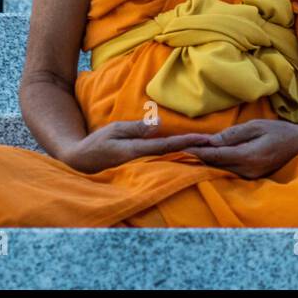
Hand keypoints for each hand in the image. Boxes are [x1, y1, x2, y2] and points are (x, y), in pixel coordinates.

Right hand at [61, 119, 212, 173]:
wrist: (79, 163)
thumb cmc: (96, 143)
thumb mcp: (114, 130)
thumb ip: (136, 128)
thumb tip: (159, 124)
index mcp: (135, 152)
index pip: (167, 146)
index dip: (187, 142)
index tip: (206, 140)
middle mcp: (142, 164)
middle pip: (174, 157)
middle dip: (195, 152)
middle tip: (218, 146)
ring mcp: (141, 171)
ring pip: (170, 164)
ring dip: (189, 158)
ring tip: (210, 152)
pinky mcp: (140, 173)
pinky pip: (162, 167)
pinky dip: (176, 162)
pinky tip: (189, 159)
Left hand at [181, 120, 297, 178]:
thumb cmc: (281, 131)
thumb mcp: (257, 126)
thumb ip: (234, 135)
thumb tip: (212, 141)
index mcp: (249, 156)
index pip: (216, 156)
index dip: (197, 152)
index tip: (180, 147)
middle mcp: (248, 171)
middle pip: (216, 166)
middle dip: (197, 158)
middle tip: (176, 149)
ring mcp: (250, 177)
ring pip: (221, 170)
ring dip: (206, 163)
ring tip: (187, 153)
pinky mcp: (252, 177)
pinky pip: (230, 172)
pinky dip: (218, 165)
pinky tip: (207, 158)